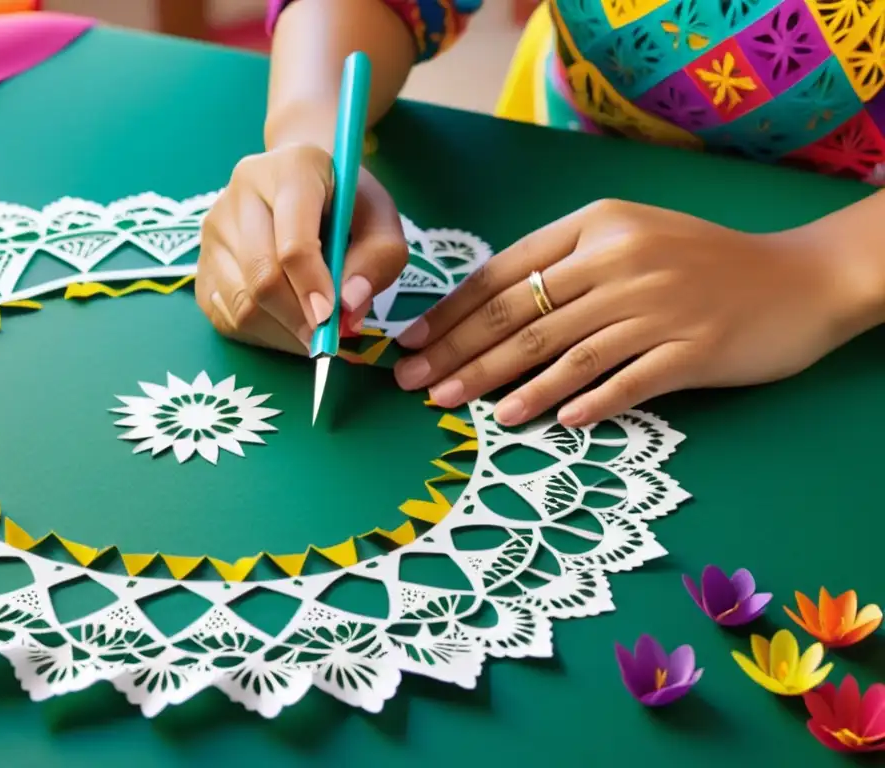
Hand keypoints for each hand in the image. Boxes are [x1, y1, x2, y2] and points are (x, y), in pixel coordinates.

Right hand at [196, 143, 408, 352]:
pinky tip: (285, 324)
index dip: (312, 288)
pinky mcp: (202, 260)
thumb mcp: (380, 220)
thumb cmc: (345, 203)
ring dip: (281, 332)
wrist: (303, 182)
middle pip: (262, 277)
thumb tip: (349, 307)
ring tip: (311, 333)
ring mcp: (215, 227)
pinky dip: (260, 334)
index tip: (331, 320)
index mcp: (291, 170)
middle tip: (326, 340)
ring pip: (240, 303)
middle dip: (297, 320)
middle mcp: (242, 192)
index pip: (293, 243)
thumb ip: (378, 259)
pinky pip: (225, 315)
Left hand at [393, 199, 867, 426]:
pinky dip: (586, 402)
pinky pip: (627, 381)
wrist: (796, 279)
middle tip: (415, 385)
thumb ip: (565, 265)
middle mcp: (620, 261)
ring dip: (506, 384)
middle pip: (521, 316)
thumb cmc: (698, 261)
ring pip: (563, 352)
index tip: (412, 342)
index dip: (452, 311)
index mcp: (596, 226)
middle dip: (459, 353)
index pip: (503, 273)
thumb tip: (488, 313)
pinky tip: (550, 423)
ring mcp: (657, 306)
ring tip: (460, 408)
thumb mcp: (628, 238)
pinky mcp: (692, 349)